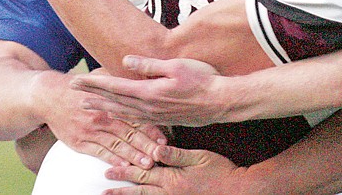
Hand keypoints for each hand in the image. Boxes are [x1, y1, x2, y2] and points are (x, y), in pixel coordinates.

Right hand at [40, 71, 168, 170]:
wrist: (50, 97)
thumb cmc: (82, 86)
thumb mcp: (103, 76)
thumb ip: (122, 79)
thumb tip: (143, 73)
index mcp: (112, 100)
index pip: (136, 116)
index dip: (151, 127)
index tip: (164, 137)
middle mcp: (103, 116)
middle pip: (129, 132)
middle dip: (146, 145)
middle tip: (160, 155)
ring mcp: (91, 130)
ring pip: (116, 144)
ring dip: (132, 155)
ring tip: (146, 164)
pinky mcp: (80, 141)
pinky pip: (98, 152)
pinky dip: (111, 159)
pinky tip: (122, 165)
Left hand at [72, 57, 227, 125]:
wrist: (220, 102)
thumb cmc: (202, 80)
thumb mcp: (176, 67)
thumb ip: (149, 65)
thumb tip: (125, 60)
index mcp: (148, 92)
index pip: (114, 86)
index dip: (94, 83)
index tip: (77, 80)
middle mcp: (148, 106)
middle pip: (113, 100)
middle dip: (92, 94)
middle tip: (73, 91)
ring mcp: (155, 114)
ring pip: (122, 112)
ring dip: (103, 106)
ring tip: (87, 104)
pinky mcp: (162, 118)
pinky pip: (134, 118)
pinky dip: (120, 115)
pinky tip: (116, 114)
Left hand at [101, 145, 244, 194]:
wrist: (236, 190)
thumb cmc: (220, 171)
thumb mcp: (199, 157)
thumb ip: (175, 155)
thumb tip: (154, 149)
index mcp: (172, 178)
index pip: (143, 173)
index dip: (125, 171)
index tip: (109, 169)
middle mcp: (169, 192)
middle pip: (140, 190)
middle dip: (121, 188)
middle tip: (104, 186)